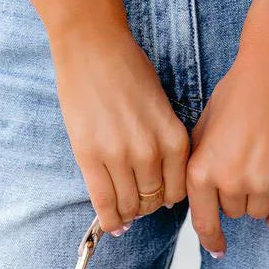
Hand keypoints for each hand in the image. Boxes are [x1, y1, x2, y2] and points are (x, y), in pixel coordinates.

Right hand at [51, 21, 190, 235]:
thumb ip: (164, 141)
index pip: (179, 190)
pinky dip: (109, 217)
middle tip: (138, 202)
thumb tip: (161, 179)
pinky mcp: (89, 156)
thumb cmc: (128, 68)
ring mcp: (119, 155)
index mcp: (173, 137)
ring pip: (129, 205)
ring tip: (123, 209)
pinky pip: (103, 202)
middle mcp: (150, 151)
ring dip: (127, 212)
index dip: (168, 196)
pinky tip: (111, 222)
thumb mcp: (160, 106)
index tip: (159, 195)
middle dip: (146, 205)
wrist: (93, 45)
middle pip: (153, 200)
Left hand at [186, 39, 268, 256]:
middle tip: (244, 163)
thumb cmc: (238, 90)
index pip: (203, 221)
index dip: (211, 238)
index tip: (218, 247)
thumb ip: (201, 162)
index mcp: (202, 168)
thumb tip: (200, 193)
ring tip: (263, 162)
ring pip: (257, 212)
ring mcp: (261, 181)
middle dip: (236, 195)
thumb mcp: (205, 126)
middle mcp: (229, 180)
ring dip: (259, 197)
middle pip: (233, 212)